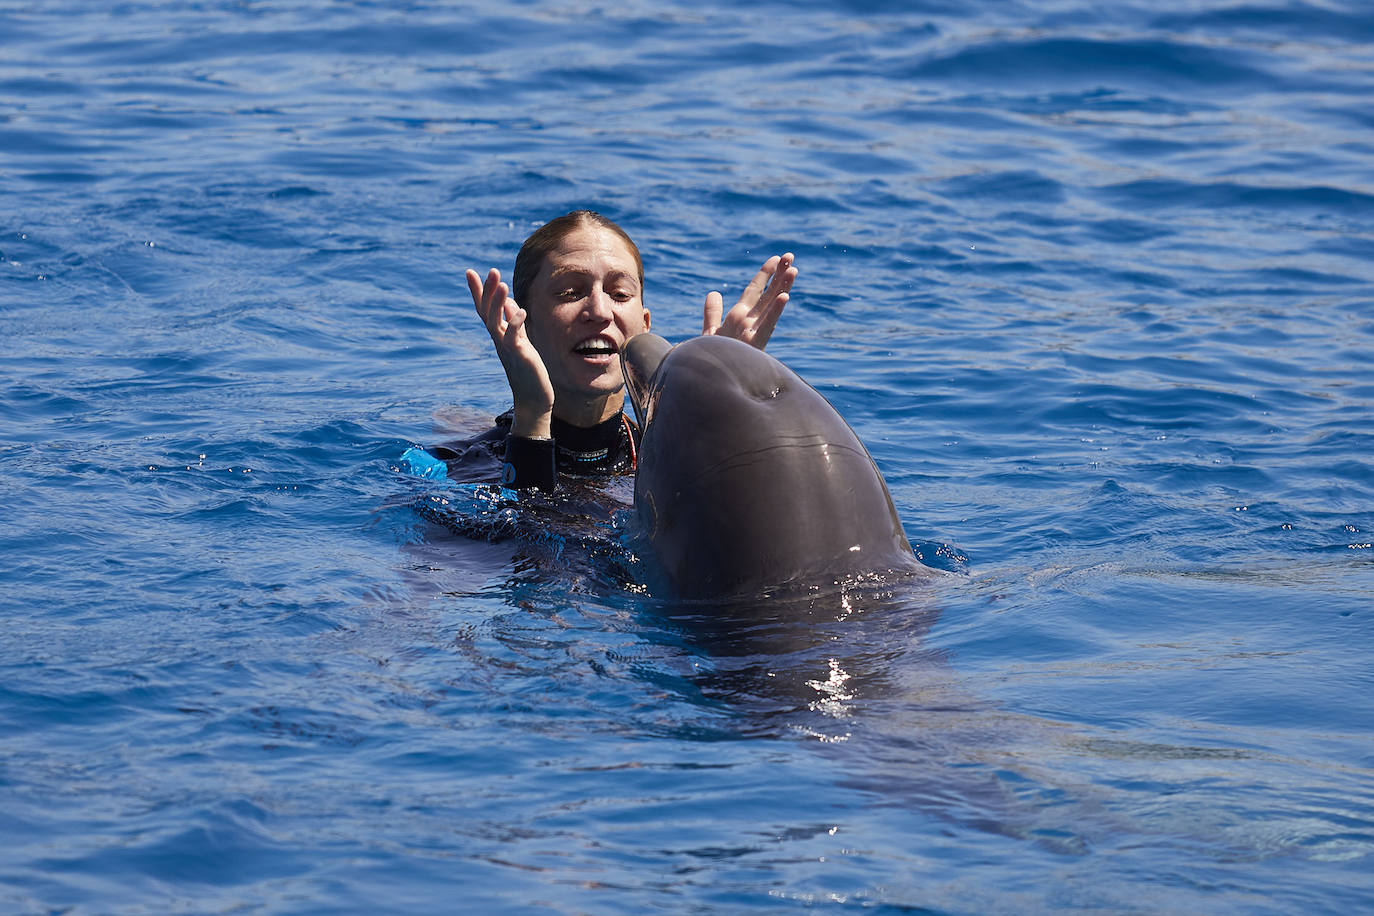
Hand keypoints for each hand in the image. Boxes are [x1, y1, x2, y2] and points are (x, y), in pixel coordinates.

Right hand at [467, 267, 553, 437]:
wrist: (533, 398)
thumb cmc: (528, 370)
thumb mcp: (520, 341)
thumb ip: (513, 322)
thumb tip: (510, 302)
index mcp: (499, 335)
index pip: (484, 309)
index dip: (477, 291)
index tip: (469, 272)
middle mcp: (499, 340)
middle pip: (487, 312)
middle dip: (487, 291)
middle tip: (492, 270)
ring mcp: (507, 348)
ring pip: (495, 323)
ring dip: (497, 303)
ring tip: (502, 284)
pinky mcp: (519, 356)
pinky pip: (514, 337)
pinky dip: (515, 323)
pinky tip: (521, 310)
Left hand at [702, 252, 795, 350]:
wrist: (708, 381)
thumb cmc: (712, 359)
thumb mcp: (710, 332)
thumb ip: (712, 313)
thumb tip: (713, 293)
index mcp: (740, 316)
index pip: (755, 289)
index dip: (765, 274)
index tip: (775, 258)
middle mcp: (749, 321)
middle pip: (767, 293)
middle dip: (779, 274)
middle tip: (791, 255)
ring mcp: (752, 331)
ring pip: (771, 305)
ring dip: (783, 287)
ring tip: (793, 270)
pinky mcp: (752, 344)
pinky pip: (766, 325)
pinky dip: (775, 312)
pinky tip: (784, 297)